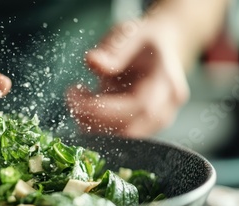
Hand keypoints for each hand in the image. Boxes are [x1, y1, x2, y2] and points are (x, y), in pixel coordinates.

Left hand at [66, 19, 188, 137]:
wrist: (162, 49)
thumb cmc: (143, 40)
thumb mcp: (128, 34)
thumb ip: (113, 50)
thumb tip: (92, 61)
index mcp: (166, 80)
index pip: (139, 106)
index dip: (103, 108)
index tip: (74, 94)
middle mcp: (166, 105)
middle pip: (130, 128)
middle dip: (93, 119)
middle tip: (71, 100)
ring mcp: (158, 120)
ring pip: (123, 136)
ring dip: (93, 124)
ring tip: (78, 99)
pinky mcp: (145, 127)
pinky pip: (120, 135)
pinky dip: (98, 125)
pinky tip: (87, 105)